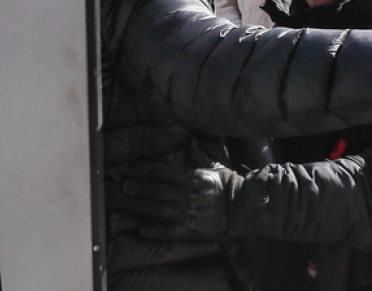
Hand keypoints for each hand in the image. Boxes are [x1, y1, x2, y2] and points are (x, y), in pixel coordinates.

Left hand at [119, 162, 241, 239]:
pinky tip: (143, 229)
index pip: (167, 172)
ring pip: (161, 209)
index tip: (134, 168)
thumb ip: (201, 155)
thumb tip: (192, 140)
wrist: (246, 207)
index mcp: (196, 177)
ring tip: (128, 201)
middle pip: (160, 190)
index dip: (149, 170)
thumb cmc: (232, 185)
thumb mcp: (218, 167)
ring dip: (143, 205)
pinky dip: (157, 230)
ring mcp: (191, 211)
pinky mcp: (193, 228)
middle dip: (141, 187)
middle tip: (125, 185)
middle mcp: (190, 193)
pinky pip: (171, 230)